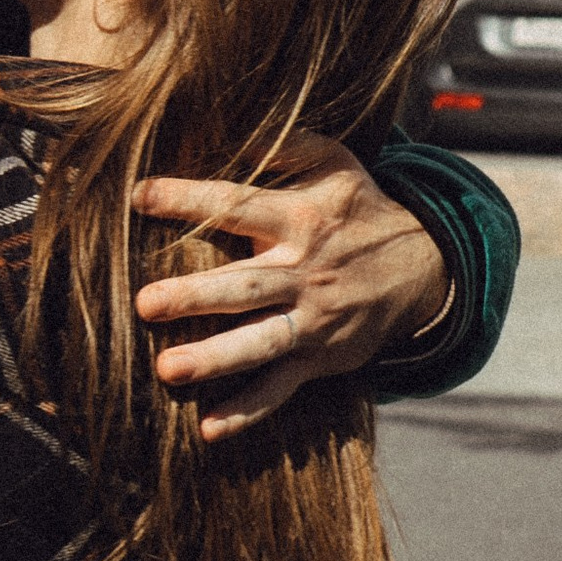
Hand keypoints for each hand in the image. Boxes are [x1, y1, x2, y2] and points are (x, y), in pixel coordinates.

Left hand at [132, 138, 450, 442]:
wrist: (423, 266)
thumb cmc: (358, 208)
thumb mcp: (336, 164)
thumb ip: (286, 146)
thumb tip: (232, 130)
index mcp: (301, 218)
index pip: (238, 204)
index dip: (190, 199)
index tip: (138, 195)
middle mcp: (305, 271)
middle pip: (246, 285)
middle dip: (197, 296)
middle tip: (146, 304)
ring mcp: (313, 319)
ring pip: (261, 342)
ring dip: (216, 359)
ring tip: (169, 369)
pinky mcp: (320, 356)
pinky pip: (280, 388)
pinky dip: (246, 412)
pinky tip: (208, 430)